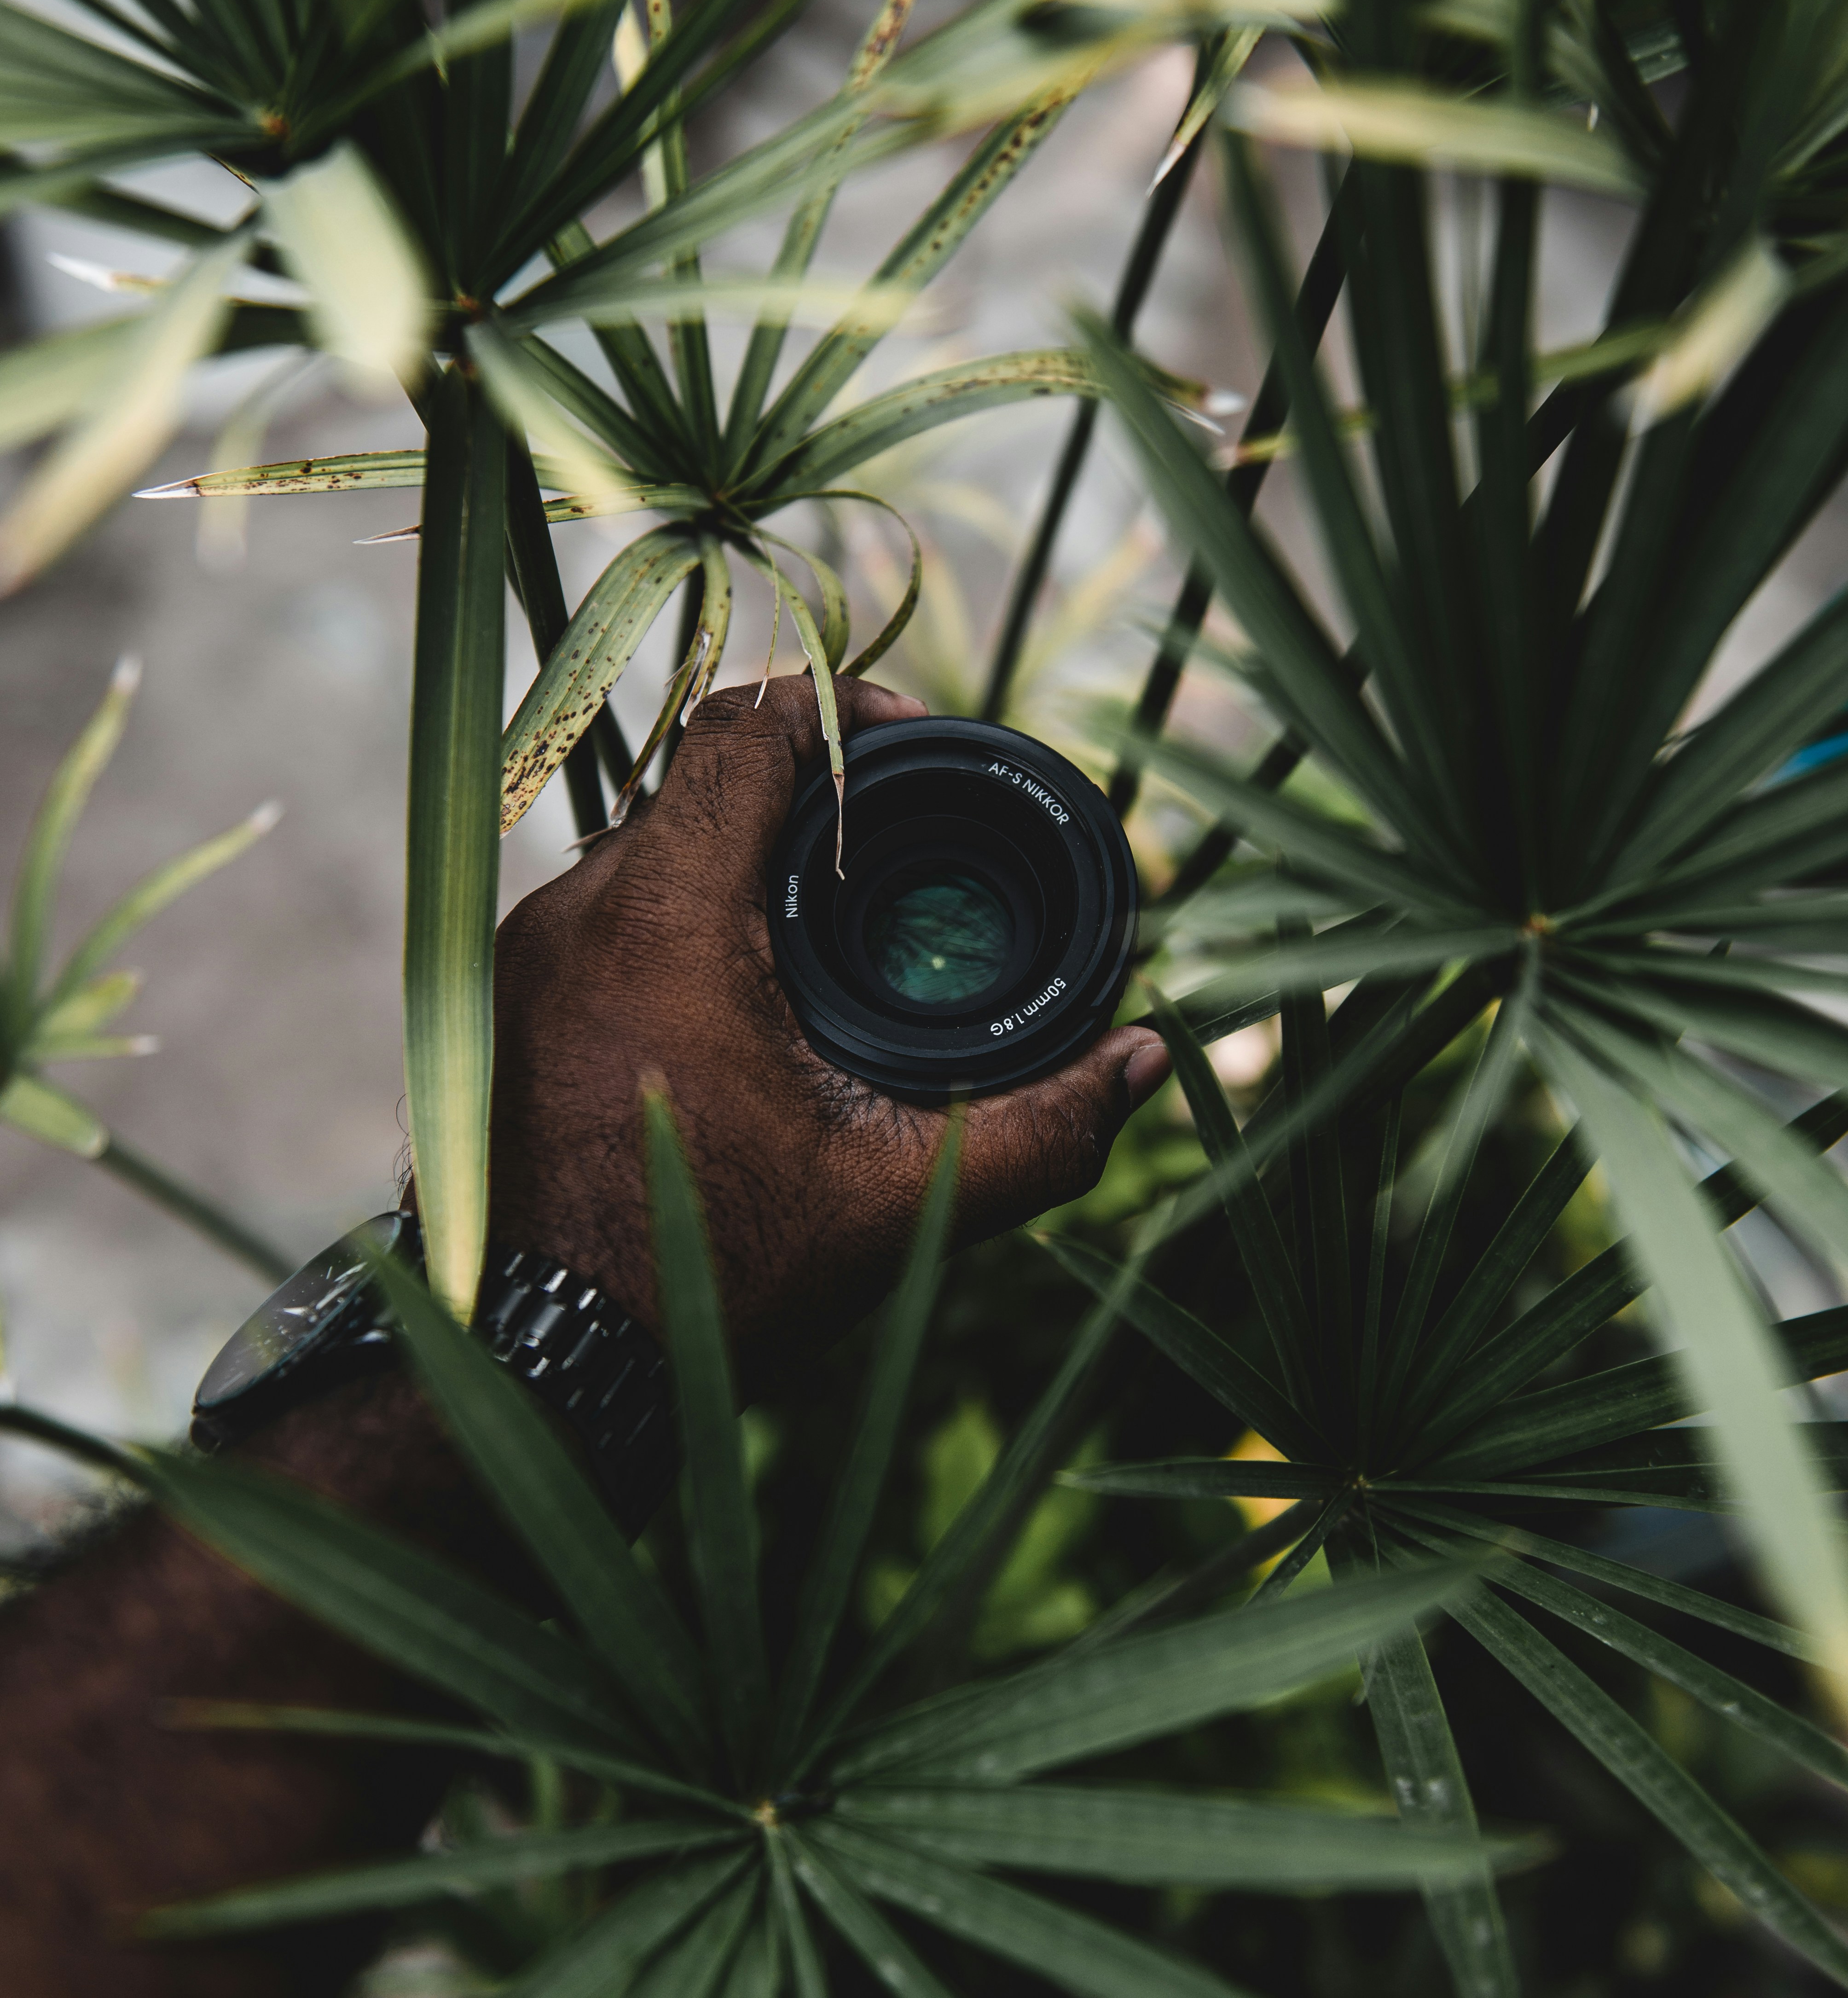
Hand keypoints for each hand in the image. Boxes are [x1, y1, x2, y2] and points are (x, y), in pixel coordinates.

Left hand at [489, 676, 1168, 1378]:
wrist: (551, 1365)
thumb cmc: (712, 1277)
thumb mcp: (896, 1203)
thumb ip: (1035, 1130)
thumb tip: (1141, 1063)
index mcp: (666, 920)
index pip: (744, 728)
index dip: (838, 701)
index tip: (911, 733)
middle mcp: (576, 914)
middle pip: (702, 782)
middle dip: (803, 796)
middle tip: (890, 844)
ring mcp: (524, 957)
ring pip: (649, 847)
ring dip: (736, 861)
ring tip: (822, 923)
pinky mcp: (504, 1003)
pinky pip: (603, 911)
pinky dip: (678, 918)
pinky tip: (739, 986)